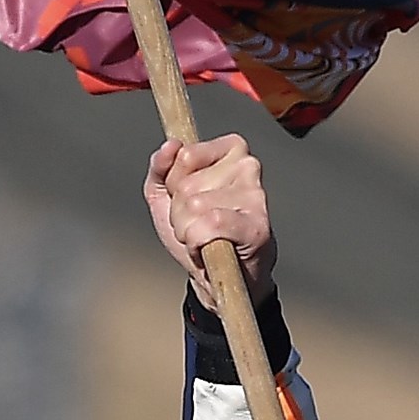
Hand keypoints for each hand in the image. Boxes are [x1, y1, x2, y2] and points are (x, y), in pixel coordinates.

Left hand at [143, 133, 272, 297]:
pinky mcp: (257, 226)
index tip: (188, 199)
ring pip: (195, 207)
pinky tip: (210, 247)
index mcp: (231, 150)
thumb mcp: (167, 195)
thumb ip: (160, 166)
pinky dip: (198, 243)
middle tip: (197, 225)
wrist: (216, 274)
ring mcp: (255, 195)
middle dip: (180, 213)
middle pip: (187, 186)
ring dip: (187, 231)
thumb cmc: (197, 231)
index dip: (174, 184)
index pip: (185, 155)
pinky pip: (211, 225)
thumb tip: (170, 145)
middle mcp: (248, 166)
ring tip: (204, 237)